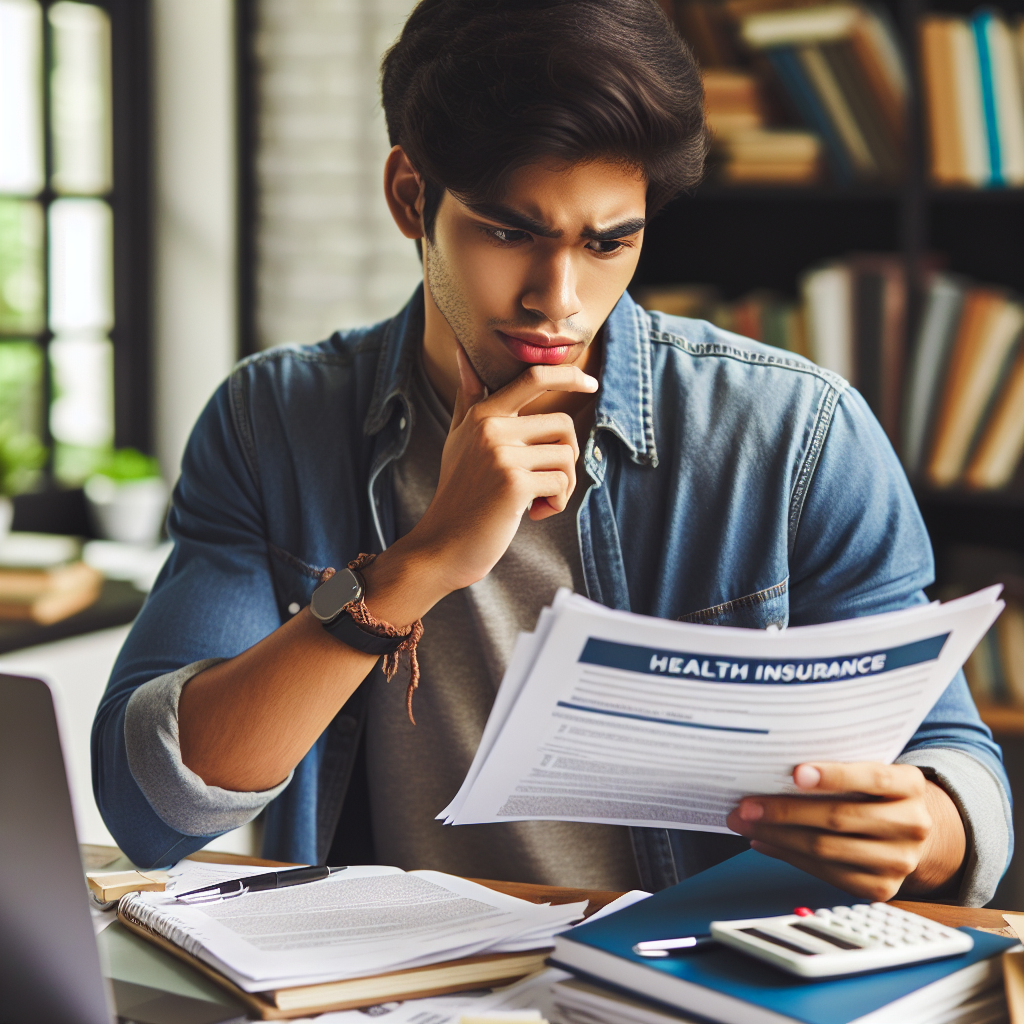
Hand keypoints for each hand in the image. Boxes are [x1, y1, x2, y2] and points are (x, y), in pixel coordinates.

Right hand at [395, 348, 596, 594]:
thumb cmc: (458, 494)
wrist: (443, 544)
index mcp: (483, 415)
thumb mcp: (458, 440)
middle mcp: (491, 428)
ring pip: (566, 456)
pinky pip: (561, 483)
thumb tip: (462, 353)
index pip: (533, 378)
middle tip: (544, 482)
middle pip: (563, 425)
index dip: (568, 375)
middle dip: (565, 458)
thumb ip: (468, 399)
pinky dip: (556, 503)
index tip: (590, 383)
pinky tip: (532, 514)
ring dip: (562, 484)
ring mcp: (501, 454)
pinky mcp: (514, 483)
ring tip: (536, 500)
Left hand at [725, 762, 966, 901]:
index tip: (795, 773)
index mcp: (910, 785)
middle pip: (839, 817)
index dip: (833, 775)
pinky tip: (765, 841)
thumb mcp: (868, 769)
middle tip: (746, 805)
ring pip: (826, 848)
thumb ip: (837, 765)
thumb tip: (774, 769)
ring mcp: (899, 861)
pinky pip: (826, 873)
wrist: (911, 830)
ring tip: (744, 824)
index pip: (872, 778)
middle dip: (784, 811)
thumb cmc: (873, 791)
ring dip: (777, 836)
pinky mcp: (881, 888)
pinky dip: (789, 856)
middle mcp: (912, 824)